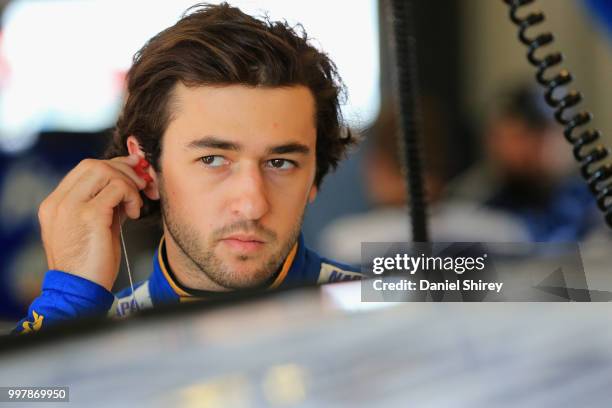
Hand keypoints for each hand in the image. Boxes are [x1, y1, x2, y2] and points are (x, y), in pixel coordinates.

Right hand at [37, 155, 148, 290]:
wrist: (80, 292)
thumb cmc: (89, 264)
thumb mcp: (94, 228)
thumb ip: (105, 205)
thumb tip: (127, 185)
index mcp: (55, 204)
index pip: (84, 169)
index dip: (112, 166)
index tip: (133, 173)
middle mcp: (58, 202)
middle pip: (93, 164)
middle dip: (123, 170)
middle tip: (142, 185)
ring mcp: (71, 207)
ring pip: (105, 171)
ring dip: (128, 183)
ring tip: (136, 204)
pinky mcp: (89, 215)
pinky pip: (117, 188)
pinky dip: (131, 196)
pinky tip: (134, 213)